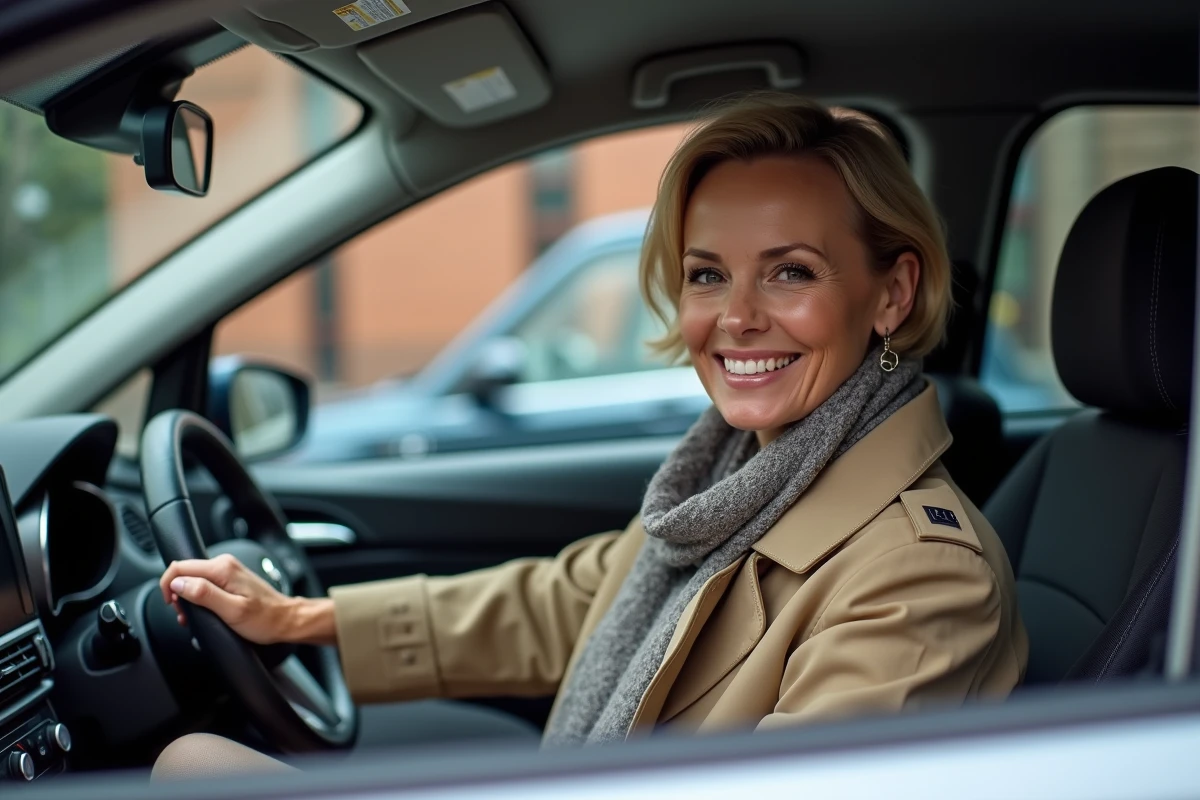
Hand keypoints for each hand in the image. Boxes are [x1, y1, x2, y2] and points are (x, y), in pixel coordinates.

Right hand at [159, 554, 334, 645]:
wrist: (286, 620)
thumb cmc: (264, 618)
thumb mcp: (232, 610)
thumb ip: (204, 594)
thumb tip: (179, 584)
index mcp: (222, 568)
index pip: (179, 567)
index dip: (168, 586)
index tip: (172, 605)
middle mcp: (224, 564)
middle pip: (184, 572)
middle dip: (177, 594)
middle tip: (185, 616)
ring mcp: (227, 570)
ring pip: (193, 580)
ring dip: (187, 598)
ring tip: (194, 617)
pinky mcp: (229, 579)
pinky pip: (204, 584)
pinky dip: (198, 598)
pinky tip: (203, 612)